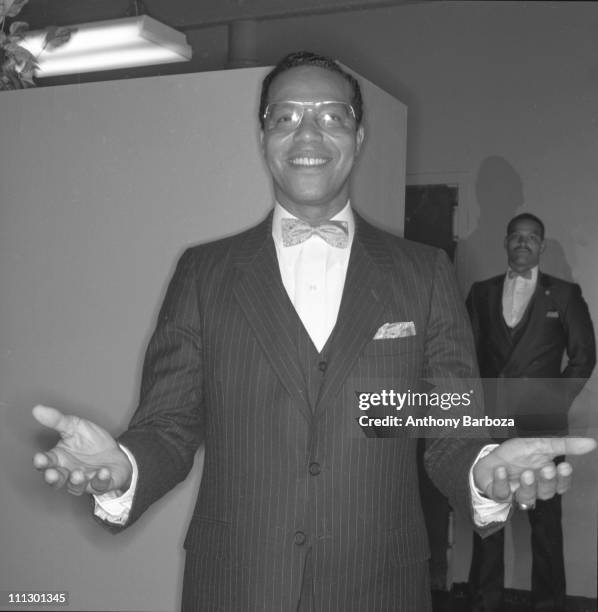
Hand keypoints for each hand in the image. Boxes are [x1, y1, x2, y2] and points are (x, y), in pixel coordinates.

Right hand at [32, 405, 131, 495]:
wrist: (115, 451)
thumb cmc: (90, 441)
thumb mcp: (74, 426)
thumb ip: (57, 420)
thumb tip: (37, 409)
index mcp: (59, 459)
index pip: (46, 463)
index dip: (42, 462)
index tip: (39, 458)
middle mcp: (69, 472)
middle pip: (57, 480)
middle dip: (53, 478)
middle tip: (52, 474)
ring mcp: (85, 480)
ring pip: (76, 487)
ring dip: (76, 482)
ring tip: (78, 473)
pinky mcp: (102, 484)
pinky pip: (100, 485)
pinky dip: (101, 480)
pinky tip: (103, 472)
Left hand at [473, 437, 596, 507]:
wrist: (491, 458)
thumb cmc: (517, 455)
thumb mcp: (540, 445)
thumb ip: (564, 445)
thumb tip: (591, 443)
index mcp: (545, 479)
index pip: (560, 485)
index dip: (563, 478)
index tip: (564, 465)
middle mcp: (533, 489)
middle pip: (545, 493)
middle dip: (547, 481)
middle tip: (547, 468)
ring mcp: (515, 493)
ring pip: (526, 497)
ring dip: (527, 485)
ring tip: (526, 473)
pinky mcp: (498, 493)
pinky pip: (500, 492)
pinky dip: (501, 481)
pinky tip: (501, 470)